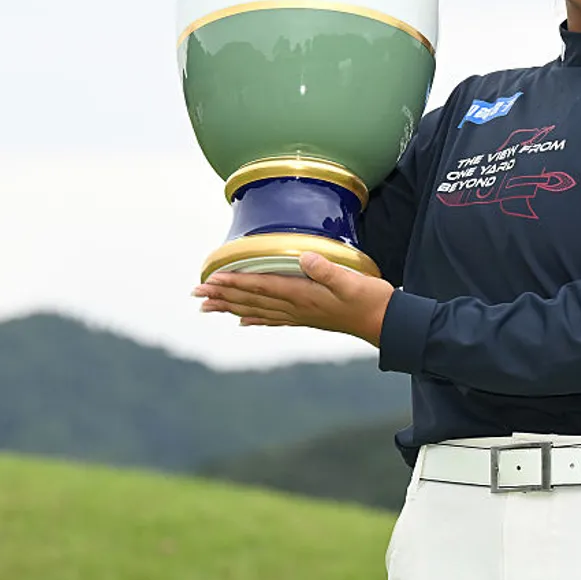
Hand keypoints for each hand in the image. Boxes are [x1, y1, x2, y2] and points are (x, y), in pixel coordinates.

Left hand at [192, 252, 393, 347]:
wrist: (385, 322)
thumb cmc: (370, 299)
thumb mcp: (352, 280)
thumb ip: (328, 269)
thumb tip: (304, 257)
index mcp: (303, 295)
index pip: (261, 286)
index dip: (235, 282)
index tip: (211, 279)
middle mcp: (296, 307)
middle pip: (251, 301)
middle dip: (222, 296)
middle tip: (195, 294)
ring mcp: (300, 315)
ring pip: (256, 310)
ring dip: (230, 307)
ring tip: (207, 307)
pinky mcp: (307, 318)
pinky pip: (272, 319)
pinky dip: (254, 318)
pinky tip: (241, 320)